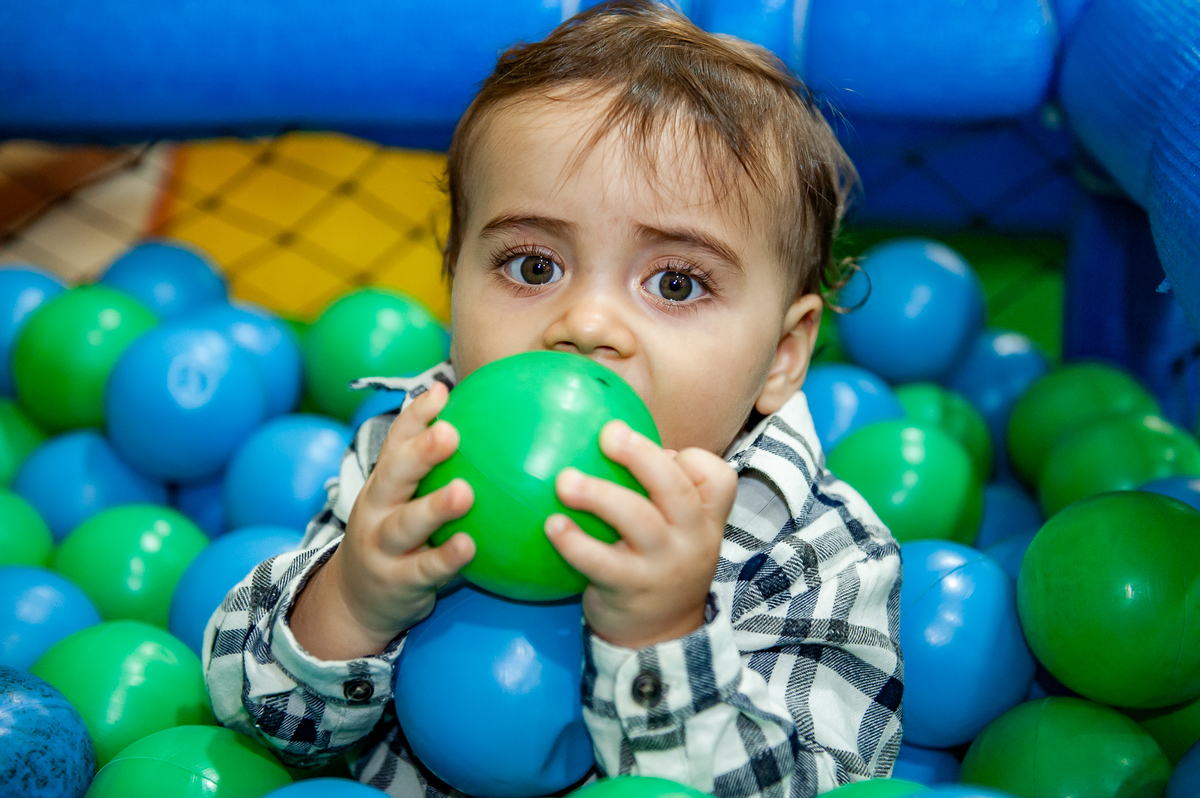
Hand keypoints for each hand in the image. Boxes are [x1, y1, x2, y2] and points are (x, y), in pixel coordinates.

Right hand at [291, 382, 475, 659]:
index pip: (396, 442)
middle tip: (451, 432)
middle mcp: (376, 509)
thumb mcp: (406, 503)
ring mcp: (382, 547)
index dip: (416, 416)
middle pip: (394, 475)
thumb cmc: (399, 540)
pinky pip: (423, 570)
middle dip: (421, 452)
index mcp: (383, 483)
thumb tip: (494, 431)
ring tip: (464, 493)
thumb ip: (438, 474)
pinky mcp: (397, 582)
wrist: (356, 602)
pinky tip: (470, 546)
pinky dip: (445, 558)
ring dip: (434, 508)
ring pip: (405, 524)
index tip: (442, 391)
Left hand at [545, 420, 737, 649]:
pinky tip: (552, 526)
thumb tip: (610, 435)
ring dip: (600, 495)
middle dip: (642, 456)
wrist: (660, 636)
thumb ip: (657, 489)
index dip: (692, 459)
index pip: (718, 477)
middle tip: (608, 433)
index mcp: (705, 517)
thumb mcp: (675, 529)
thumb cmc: (658, 563)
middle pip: (675, 489)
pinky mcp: (630, 589)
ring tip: (564, 480)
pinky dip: (575, 542)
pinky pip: (601, 562)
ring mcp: (662, 565)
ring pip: (638, 520)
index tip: (664, 448)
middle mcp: (691, 537)